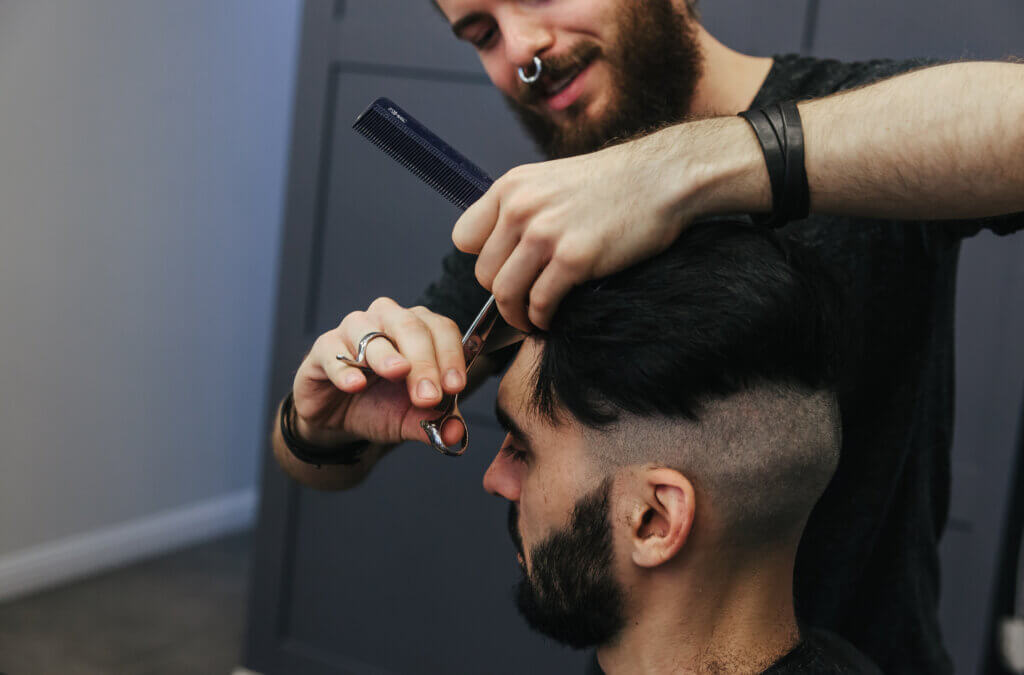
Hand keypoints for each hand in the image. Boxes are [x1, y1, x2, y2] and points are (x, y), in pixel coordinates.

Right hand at [291, 298, 467, 448]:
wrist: (338, 417)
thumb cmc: (379, 404)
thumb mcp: (410, 417)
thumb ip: (434, 422)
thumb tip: (454, 433)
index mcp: (418, 330)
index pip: (440, 329)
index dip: (450, 355)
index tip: (454, 386)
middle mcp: (388, 320)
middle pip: (410, 326)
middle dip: (424, 362)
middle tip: (428, 395)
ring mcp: (353, 330)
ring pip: (371, 332)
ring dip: (386, 355)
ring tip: (397, 373)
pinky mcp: (324, 347)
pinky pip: (333, 351)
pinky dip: (345, 369)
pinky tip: (355, 385)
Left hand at [452, 117, 768, 330]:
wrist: (661, 178)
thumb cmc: (613, 183)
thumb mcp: (552, 181)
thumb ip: (523, 208)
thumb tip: (504, 249)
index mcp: (511, 187)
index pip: (464, 238)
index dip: (483, 260)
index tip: (502, 273)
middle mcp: (520, 208)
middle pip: (483, 272)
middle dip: (501, 294)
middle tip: (523, 302)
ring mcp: (545, 233)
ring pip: (505, 294)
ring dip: (517, 316)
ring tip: (531, 320)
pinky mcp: (573, 259)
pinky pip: (540, 303)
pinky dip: (541, 319)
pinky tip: (551, 319)